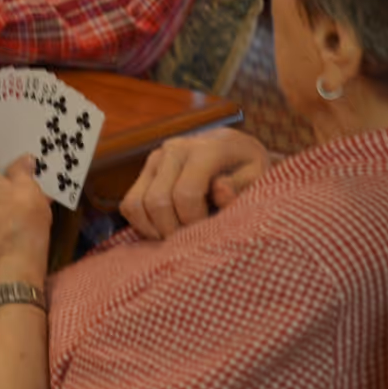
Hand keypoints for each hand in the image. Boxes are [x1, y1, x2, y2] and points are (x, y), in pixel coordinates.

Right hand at [119, 127, 271, 239]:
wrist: (232, 145)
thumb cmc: (248, 166)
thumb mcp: (258, 175)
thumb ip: (241, 187)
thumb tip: (218, 191)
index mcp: (205, 150)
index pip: (185, 194)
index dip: (193, 222)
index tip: (207, 235)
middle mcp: (174, 149)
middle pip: (157, 201)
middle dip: (171, 230)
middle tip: (189, 243)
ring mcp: (156, 158)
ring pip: (136, 203)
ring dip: (153, 228)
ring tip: (175, 237)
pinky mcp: (146, 168)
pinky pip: (129, 202)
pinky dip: (140, 222)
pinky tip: (163, 228)